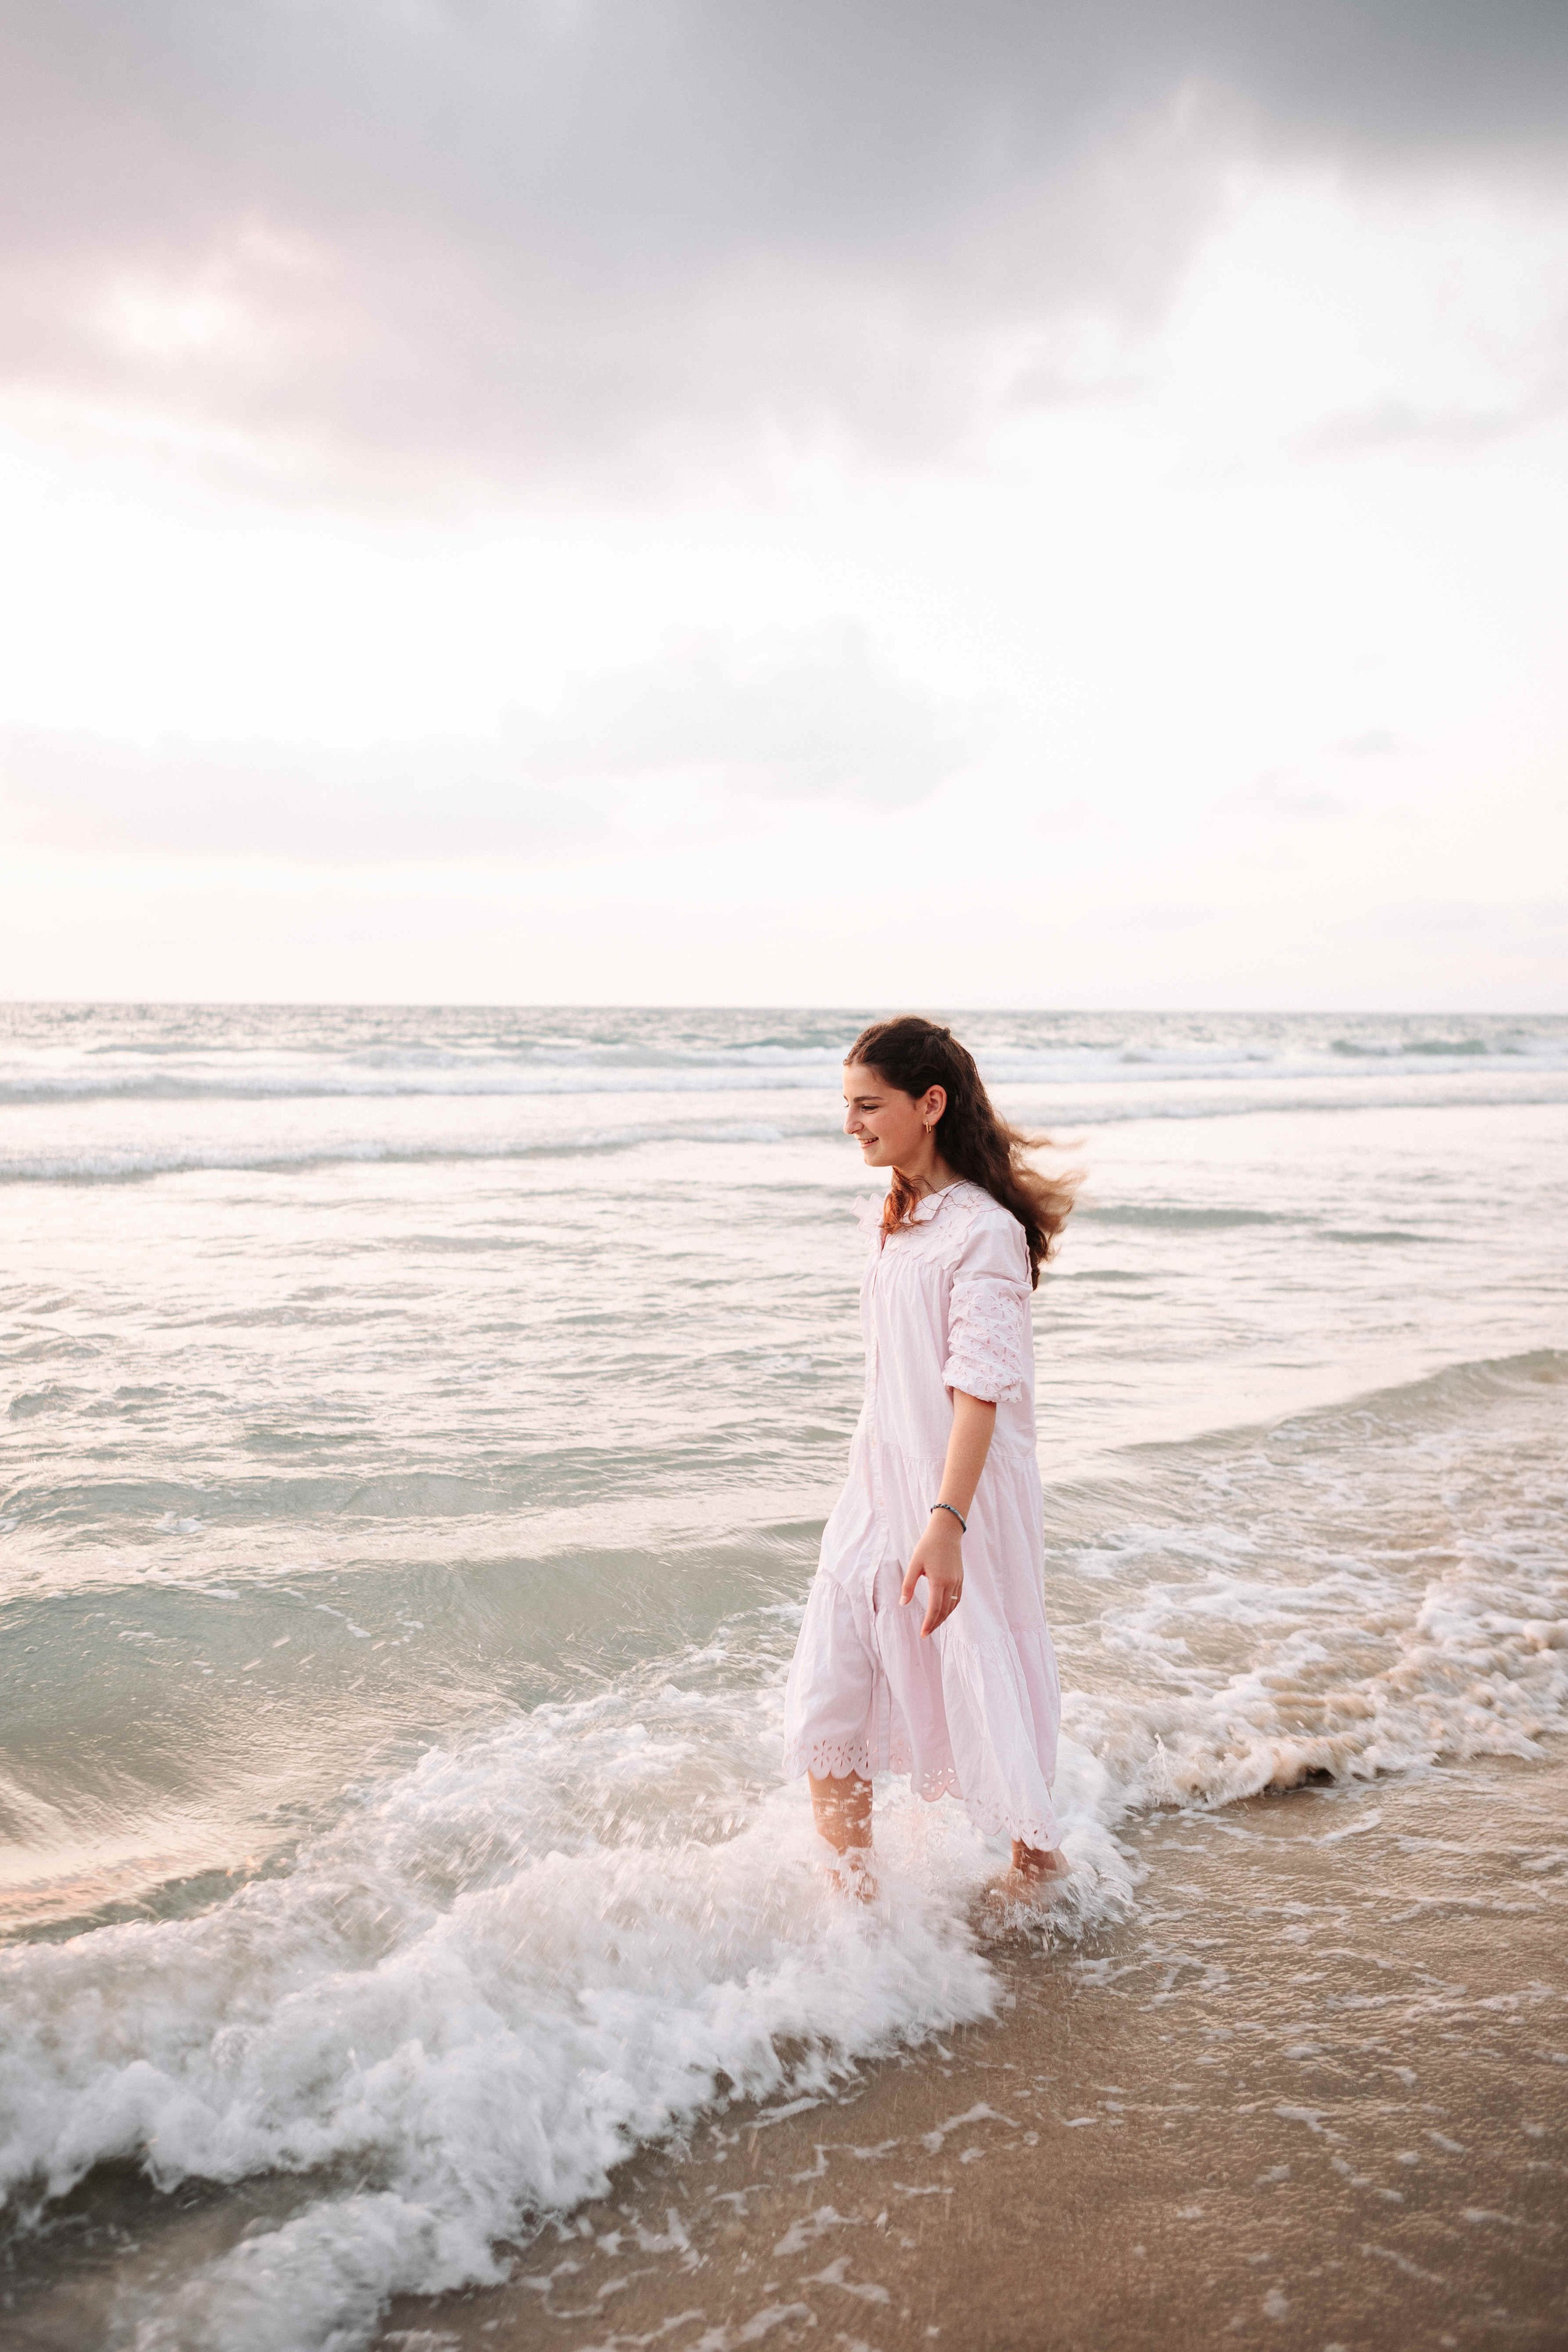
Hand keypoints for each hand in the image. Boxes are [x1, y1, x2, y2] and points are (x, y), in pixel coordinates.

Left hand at [901, 1515, 963, 1638]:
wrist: (946, 1531)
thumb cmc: (928, 1546)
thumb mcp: (914, 1564)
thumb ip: (908, 1585)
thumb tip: (902, 1603)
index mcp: (939, 1581)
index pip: (934, 1609)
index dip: (928, 1623)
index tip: (922, 1634)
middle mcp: (951, 1583)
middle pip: (944, 1611)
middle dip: (935, 1624)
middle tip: (926, 1633)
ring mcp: (957, 1581)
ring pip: (952, 1606)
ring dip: (943, 1618)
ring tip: (933, 1625)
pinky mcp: (960, 1578)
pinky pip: (957, 1598)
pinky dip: (951, 1608)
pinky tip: (944, 1611)